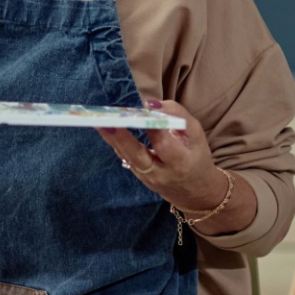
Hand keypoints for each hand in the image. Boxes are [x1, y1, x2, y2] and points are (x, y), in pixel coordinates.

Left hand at [95, 99, 229, 212]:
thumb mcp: (196, 134)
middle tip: (106, 120)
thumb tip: (151, 104)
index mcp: (180, 162)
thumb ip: (178, 115)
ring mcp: (146, 177)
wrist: (193, 190)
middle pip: (137, 155)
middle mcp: (160, 173)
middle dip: (121, 137)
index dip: (153, 126)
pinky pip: (124, 156)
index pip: (164, 144)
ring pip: (126, 155)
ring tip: (98, 119)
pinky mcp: (137, 175)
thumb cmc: (195, 156)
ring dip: (111, 137)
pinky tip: (105, 127)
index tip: (144, 107)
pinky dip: (115, 141)